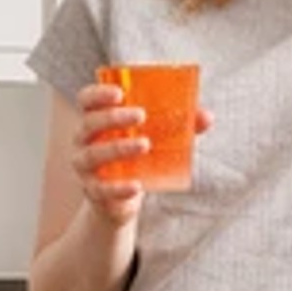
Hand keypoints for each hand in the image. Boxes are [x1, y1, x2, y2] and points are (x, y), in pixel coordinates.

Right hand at [68, 82, 210, 227]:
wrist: (122, 198)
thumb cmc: (136, 157)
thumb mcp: (154, 137)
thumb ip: (177, 124)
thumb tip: (207, 117)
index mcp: (96, 120)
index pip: (86, 100)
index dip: (98, 93)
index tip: (120, 92)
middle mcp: (83, 141)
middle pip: (89, 123)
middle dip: (113, 118)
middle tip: (141, 115)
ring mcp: (85, 167)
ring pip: (93, 155)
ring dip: (119, 148)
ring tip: (145, 145)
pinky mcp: (93, 191)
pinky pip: (102, 189)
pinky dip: (119, 187)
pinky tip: (137, 185)